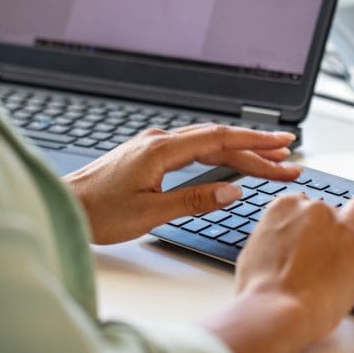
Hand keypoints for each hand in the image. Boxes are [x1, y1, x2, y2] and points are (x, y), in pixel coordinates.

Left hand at [64, 124, 299, 243]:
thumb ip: (195, 200)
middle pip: (219, 140)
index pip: (220, 139)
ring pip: (206, 145)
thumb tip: (232, 190)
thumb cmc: (98, 211)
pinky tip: (229, 163)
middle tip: (289, 159)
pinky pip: (192, 150)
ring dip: (239, 153)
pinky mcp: (147, 156)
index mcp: (162, 149)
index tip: (284, 145)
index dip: (256, 142)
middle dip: (256, 150)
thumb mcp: (151, 212)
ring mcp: (152, 146)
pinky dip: (217, 156)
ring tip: (270, 162)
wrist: (64, 205)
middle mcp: (159, 140)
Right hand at [204, 194, 353, 352]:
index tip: (305, 237)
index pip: (301, 203)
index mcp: (285, 207)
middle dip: (330, 224)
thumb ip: (271, 239)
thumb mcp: (253, 253)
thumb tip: (277, 244)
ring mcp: (342, 228)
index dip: (305, 223)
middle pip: (331, 208)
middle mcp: (315, 210)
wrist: (276, 310)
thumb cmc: (260, 290)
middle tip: (326, 249)